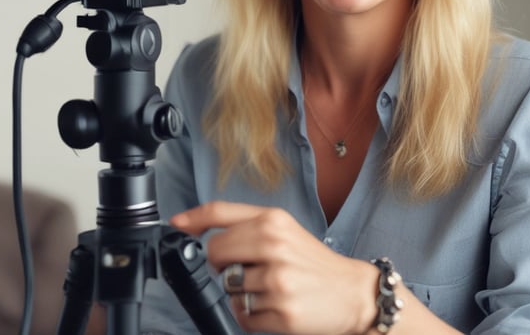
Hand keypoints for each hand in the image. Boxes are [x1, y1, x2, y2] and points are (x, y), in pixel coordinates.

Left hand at [170, 201, 378, 334]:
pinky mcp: (282, 312)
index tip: (176, 225)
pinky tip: (274, 306)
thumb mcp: (285, 230)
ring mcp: (278, 280)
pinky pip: (243, 316)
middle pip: (215, 253)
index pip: (220, 213)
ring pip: (228, 289)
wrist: (353, 292)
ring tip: (269, 289)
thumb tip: (195, 228)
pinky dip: (253, 316)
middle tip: (247, 269)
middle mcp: (275, 246)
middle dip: (223, 265)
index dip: (192, 219)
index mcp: (274, 221)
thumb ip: (245, 226)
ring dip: (241, 294)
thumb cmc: (314, 262)